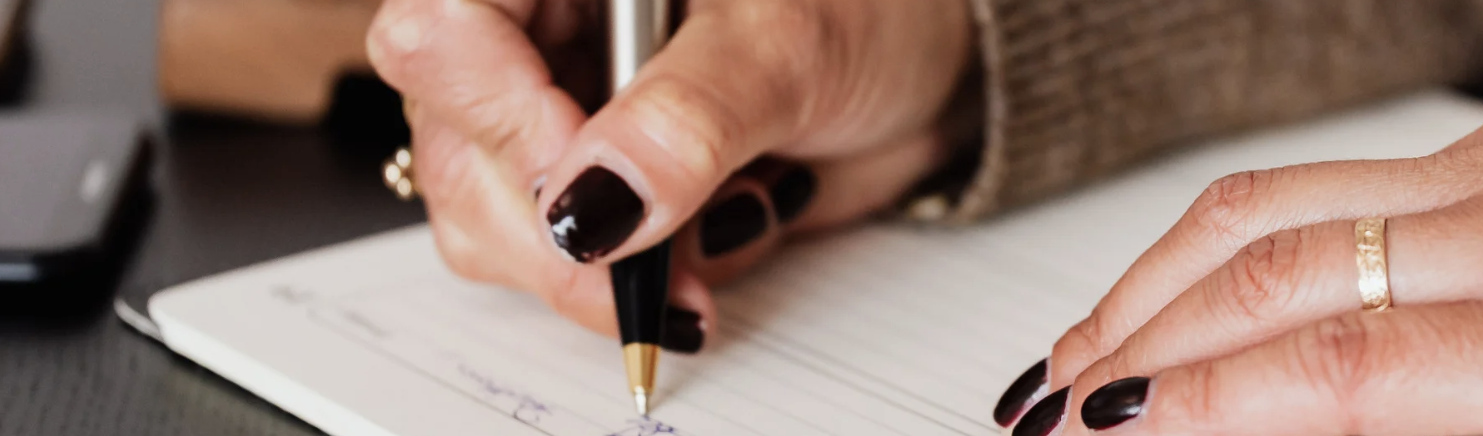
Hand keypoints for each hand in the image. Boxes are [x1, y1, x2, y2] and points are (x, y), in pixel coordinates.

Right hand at [366, 0, 971, 342]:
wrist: (926, 71)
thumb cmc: (871, 11)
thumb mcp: (788, 47)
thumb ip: (687, 120)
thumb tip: (595, 205)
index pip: (445, 33)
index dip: (502, 121)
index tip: (594, 189)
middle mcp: (537, 31)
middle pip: (458, 147)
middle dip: (561, 230)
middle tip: (655, 261)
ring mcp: (553, 110)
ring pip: (492, 219)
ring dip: (603, 266)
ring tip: (720, 233)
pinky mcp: (590, 184)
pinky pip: (561, 259)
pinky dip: (637, 276)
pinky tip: (719, 235)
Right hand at [993, 89, 1482, 434]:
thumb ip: (1463, 429)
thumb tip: (1306, 416)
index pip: (1329, 370)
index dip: (1191, 408)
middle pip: (1274, 266)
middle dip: (1132, 337)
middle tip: (1045, 406)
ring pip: (1289, 199)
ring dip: (1162, 274)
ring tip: (1088, 340)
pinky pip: (1360, 174)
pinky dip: (1255, 231)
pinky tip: (1211, 273)